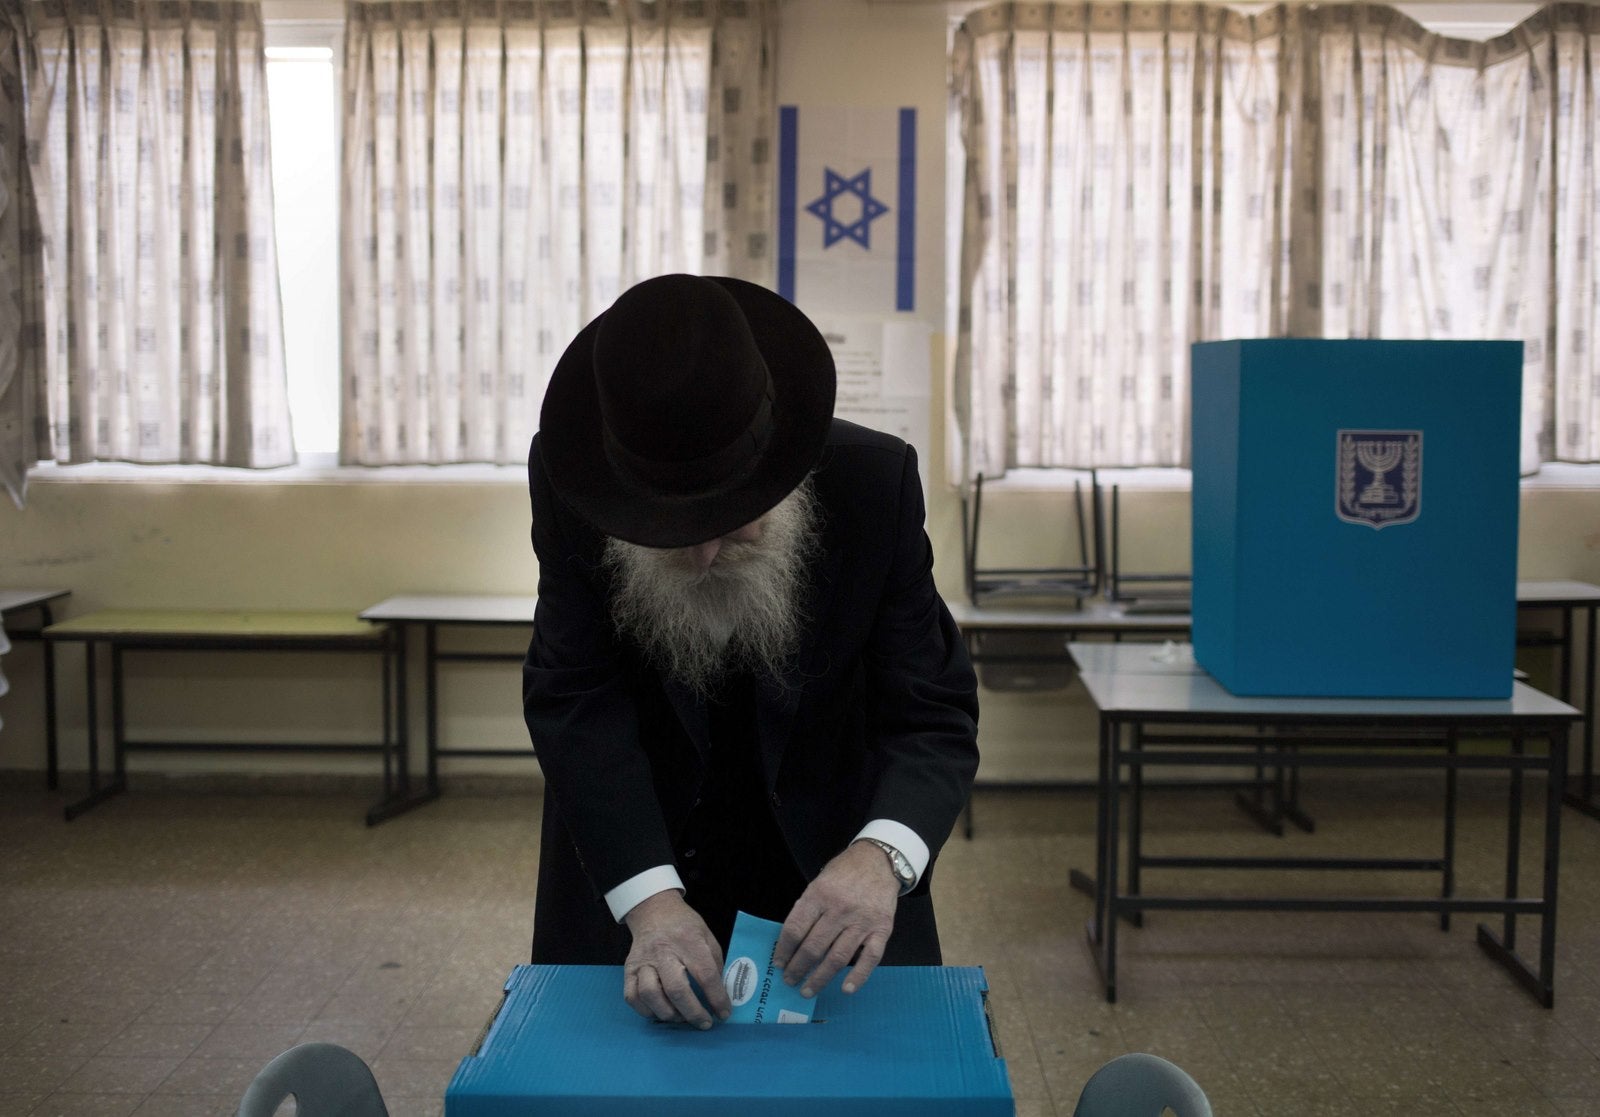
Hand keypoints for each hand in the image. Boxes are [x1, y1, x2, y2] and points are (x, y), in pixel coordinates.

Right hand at [622, 891, 732, 1028]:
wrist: (654, 910)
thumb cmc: (685, 927)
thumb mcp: (707, 937)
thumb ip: (714, 965)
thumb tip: (719, 996)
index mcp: (689, 941)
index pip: (705, 974)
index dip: (716, 998)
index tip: (724, 1014)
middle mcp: (664, 951)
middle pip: (676, 989)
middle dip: (693, 1012)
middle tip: (704, 1023)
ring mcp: (643, 960)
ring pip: (651, 995)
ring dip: (669, 1014)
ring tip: (682, 1018)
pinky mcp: (629, 969)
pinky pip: (632, 997)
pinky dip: (646, 1011)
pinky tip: (660, 1012)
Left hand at [773, 841, 898, 997]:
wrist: (879, 860)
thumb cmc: (844, 872)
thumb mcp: (819, 882)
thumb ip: (807, 909)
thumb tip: (791, 941)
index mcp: (819, 895)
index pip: (795, 929)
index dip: (784, 950)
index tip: (778, 964)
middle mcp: (840, 909)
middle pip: (814, 947)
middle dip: (798, 968)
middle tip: (789, 980)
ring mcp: (862, 922)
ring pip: (837, 958)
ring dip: (820, 978)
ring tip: (807, 990)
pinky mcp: (882, 930)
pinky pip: (870, 958)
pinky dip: (858, 977)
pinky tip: (845, 989)